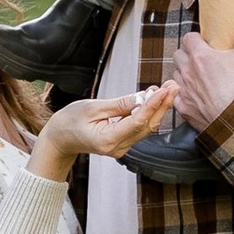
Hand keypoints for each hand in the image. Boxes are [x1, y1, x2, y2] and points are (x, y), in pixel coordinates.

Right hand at [33, 81, 178, 177]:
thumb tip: (143, 97)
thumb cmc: (70, 121)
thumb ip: (120, 104)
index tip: (164, 89)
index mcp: (108, 139)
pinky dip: (148, 113)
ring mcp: (121, 148)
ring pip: (146, 128)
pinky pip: (140, 129)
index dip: (153, 104)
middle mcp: (118, 148)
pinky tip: (156, 99)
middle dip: (162, 105)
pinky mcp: (123, 144)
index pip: (137, 121)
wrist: (59, 139)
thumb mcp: (93, 107)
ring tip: (168, 88)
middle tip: (173, 85)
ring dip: (158, 108)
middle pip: (147, 126)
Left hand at [168, 4, 233, 135]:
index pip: (188, 38)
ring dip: (183, 73)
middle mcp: (187, 71)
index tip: (205, 44)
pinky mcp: (182, 107)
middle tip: (202, 60)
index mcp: (200, 55)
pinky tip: (194, 95)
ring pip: (175, 74)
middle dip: (187, 55)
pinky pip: (175, 95)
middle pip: (178, 55)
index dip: (196, 39)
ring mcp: (183, 89)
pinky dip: (181, 94)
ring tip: (198, 77)